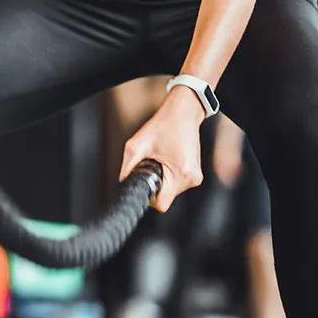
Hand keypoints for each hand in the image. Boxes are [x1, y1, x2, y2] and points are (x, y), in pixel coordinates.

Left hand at [119, 87, 206, 211]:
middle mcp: (192, 179)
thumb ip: (127, 169)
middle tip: (151, 163)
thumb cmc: (164, 125)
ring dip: (162, 179)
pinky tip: (166, 160)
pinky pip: (175, 183)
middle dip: (154, 183)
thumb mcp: (135, 146)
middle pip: (165, 197)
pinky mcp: (194, 174)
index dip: (148, 196)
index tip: (143, 183)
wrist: (182, 113)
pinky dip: (168, 175)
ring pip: (170, 190)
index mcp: (182, 174)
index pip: (161, 204)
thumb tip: (122, 184)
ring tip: (160, 158)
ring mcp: (195, 178)